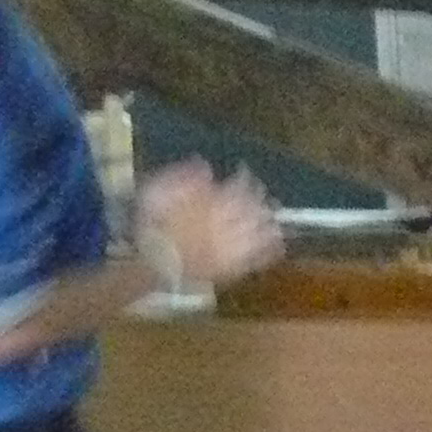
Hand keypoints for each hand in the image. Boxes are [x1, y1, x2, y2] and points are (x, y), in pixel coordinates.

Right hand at [139, 162, 284, 289]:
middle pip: (253, 208)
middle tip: (269, 198)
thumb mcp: (160, 189)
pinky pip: (257, 258)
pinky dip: (270, 251)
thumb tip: (205, 166)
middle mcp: (230, 221)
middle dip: (262, 201)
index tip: (245, 171)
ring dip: (271, 225)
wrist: (155, 260)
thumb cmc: (153, 223)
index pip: (238, 186)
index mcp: (214, 201)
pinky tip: (279, 247)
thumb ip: (186, 177)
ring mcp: (233, 244)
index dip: (244, 178)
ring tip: (277, 223)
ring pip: (260, 232)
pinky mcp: (233, 266)